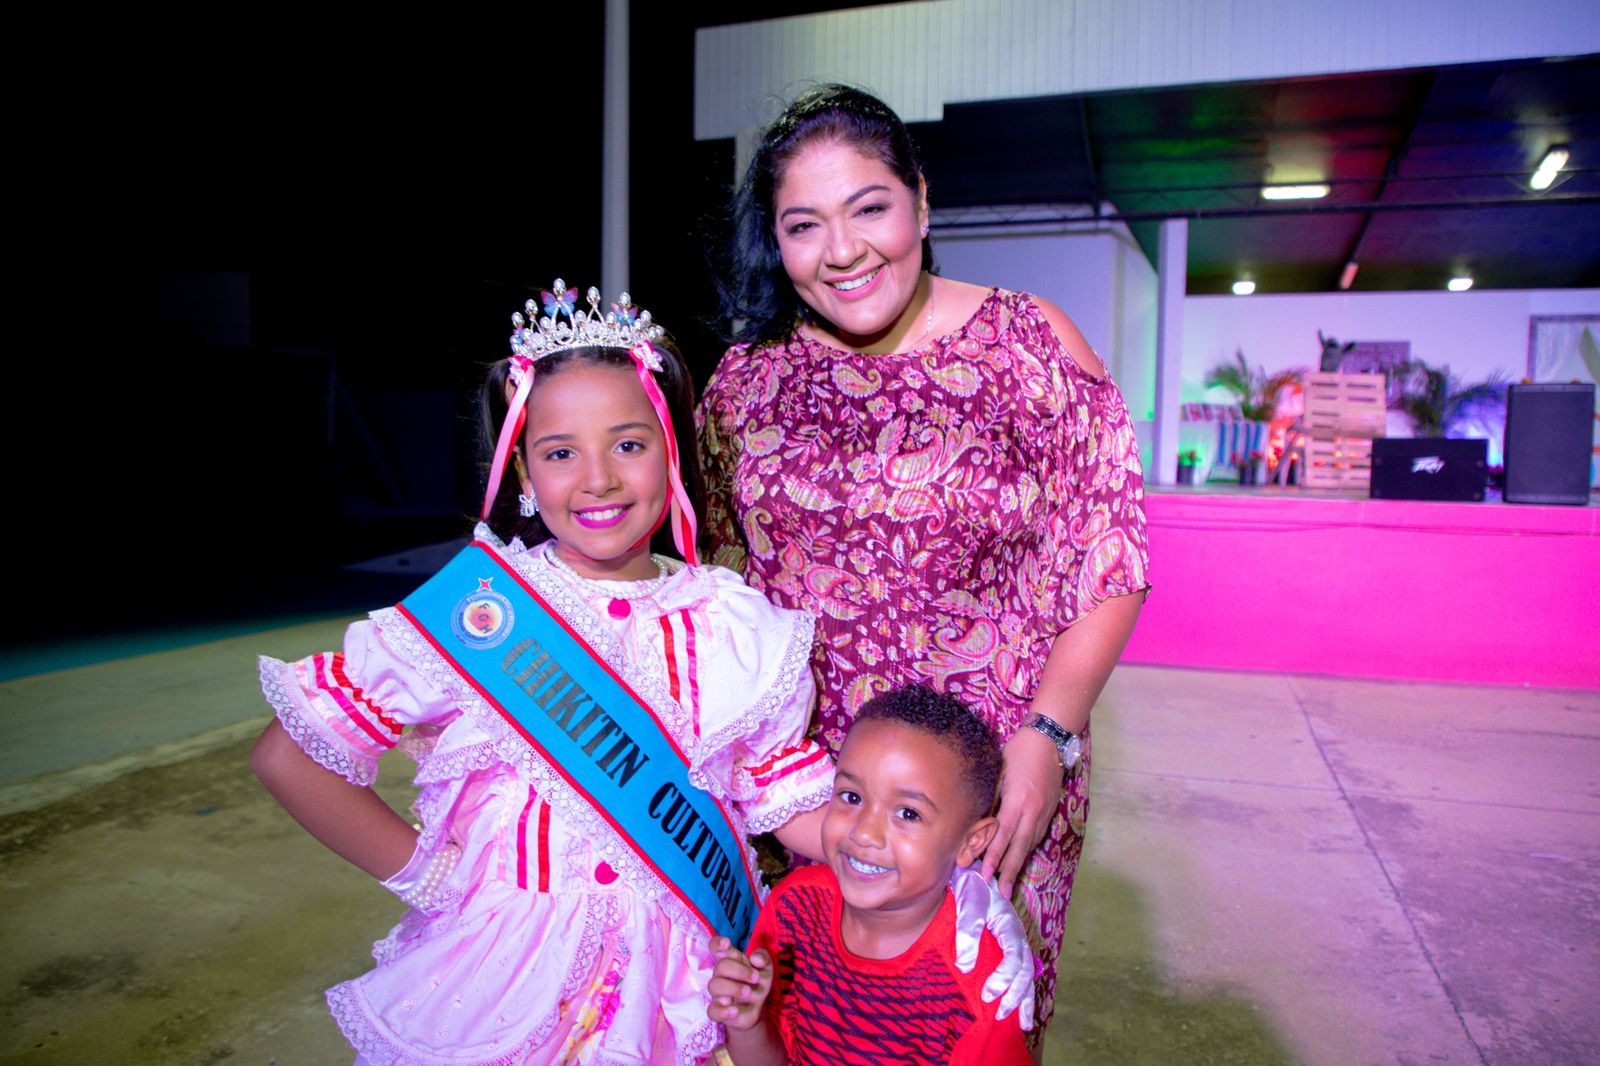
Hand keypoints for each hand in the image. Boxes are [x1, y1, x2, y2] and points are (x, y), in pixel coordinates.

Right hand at [706, 936, 773, 1030]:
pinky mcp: (718, 1011)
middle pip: (720, 966)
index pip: (716, 947)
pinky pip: (712, 1011)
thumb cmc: (757, 984)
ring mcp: (718, 993)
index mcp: (731, 960)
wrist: (756, 1009)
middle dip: (739, 971)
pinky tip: (735, 1010)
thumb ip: (764, 958)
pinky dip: (723, 1011)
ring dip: (733, 988)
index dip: (717, 943)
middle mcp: (721, 975)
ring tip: (748, 992)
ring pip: (714, 986)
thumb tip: (755, 958)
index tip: (726, 943)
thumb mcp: (766, 969)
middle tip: (755, 978)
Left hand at [949, 865, 1036, 1028]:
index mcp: (1011, 926)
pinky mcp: (1009, 948)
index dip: (1004, 979)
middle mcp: (1018, 937)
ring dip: (1025, 1000)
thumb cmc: (970, 888)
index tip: (987, 995)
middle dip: (1016, 996)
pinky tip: (1019, 1010)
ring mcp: (1016, 943)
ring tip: (1024, 1024)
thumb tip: (965, 967)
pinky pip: (1022, 973)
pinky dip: (1024, 993)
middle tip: (999, 1014)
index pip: (1015, 958)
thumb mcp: (968, 904)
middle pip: (1026, 972)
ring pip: (1029, 975)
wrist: (971, 875)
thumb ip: (967, 932)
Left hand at [983, 726, 1063, 897]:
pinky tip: (1020, 858)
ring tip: (1008, 882)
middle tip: (1000, 892)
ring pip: (1030, 844)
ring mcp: (1045, 812)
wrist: (1049, 739)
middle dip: (1008, 871)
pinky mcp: (1051, 810)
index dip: (993, 856)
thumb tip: (981, 823)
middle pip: (1019, 847)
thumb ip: (993, 800)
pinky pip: (1037, 835)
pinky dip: (1027, 849)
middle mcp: (1033, 811)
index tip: (984, 874)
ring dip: (1018, 863)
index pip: (1003, 835)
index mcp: (1018, 801)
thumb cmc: (1019, 751)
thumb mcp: (1000, 773)